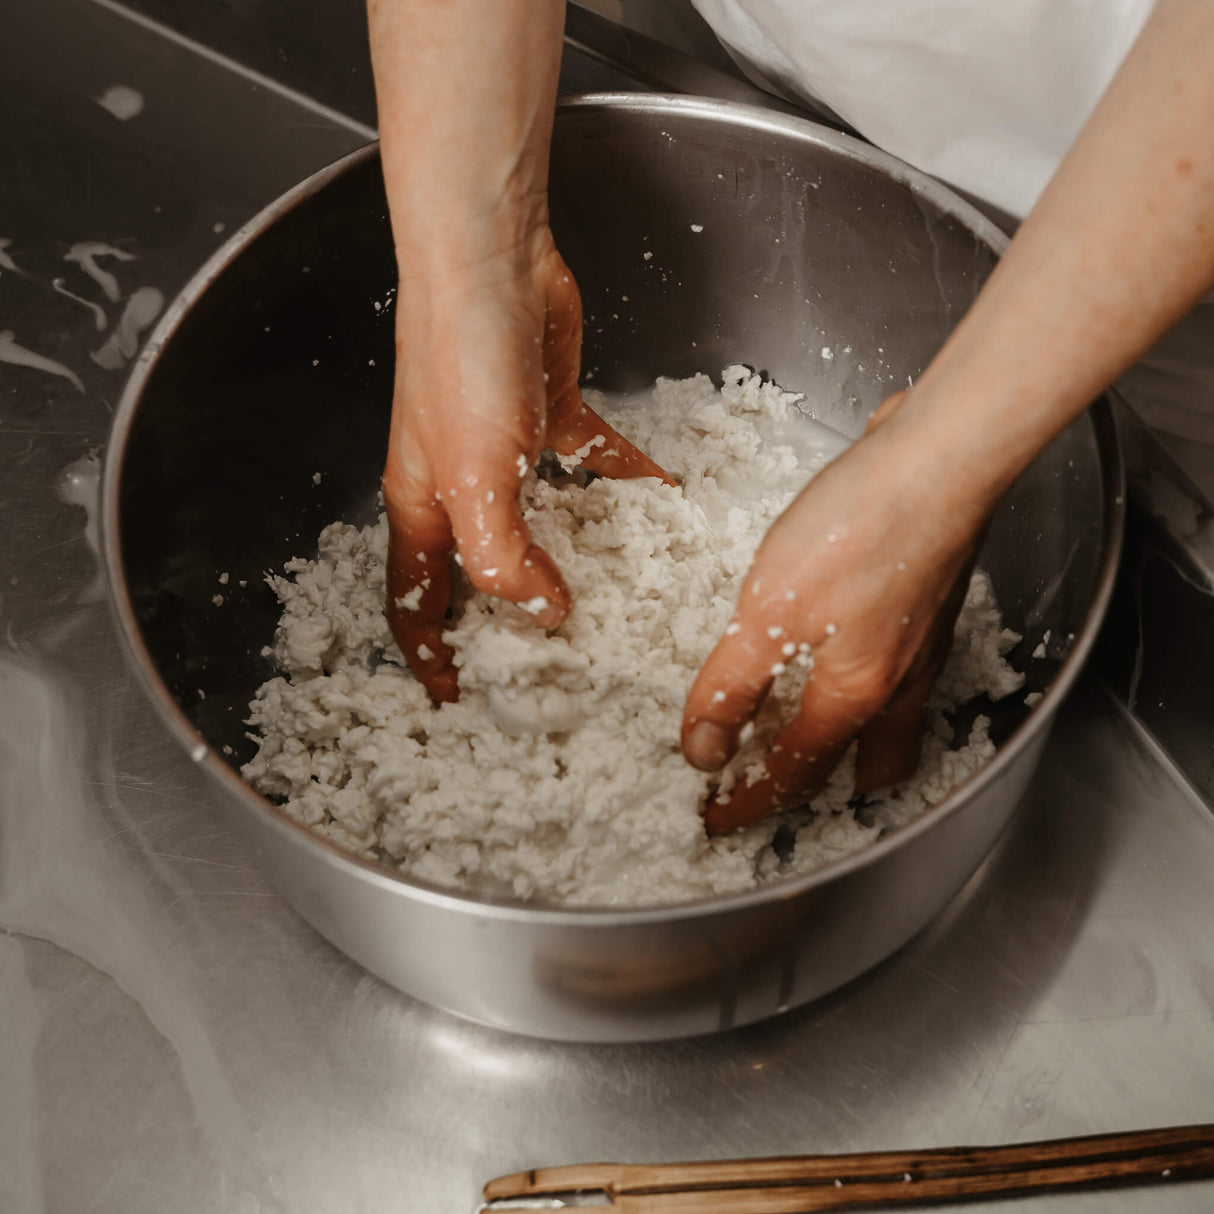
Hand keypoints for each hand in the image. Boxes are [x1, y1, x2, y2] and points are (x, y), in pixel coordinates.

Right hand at [382, 229, 669, 700]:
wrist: (490, 260)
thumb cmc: (459, 358)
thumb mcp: (475, 477)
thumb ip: (504, 556)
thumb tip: (543, 612)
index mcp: (425, 509)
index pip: (415, 601)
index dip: (430, 656)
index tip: (457, 700)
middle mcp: (461, 488)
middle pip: (479, 572)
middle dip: (505, 622)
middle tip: (550, 663)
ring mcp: (506, 451)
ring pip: (538, 527)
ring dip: (568, 564)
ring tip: (612, 601)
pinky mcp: (549, 416)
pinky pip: (590, 468)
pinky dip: (621, 490)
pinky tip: (659, 505)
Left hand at [680, 392, 988, 833]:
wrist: (939, 458)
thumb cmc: (861, 526)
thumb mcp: (769, 612)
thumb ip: (732, 685)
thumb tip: (703, 750)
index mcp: (854, 696)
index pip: (796, 774)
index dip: (750, 802)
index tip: (717, 818)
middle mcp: (899, 683)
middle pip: (870, 766)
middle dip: (826, 787)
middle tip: (778, 779)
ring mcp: (925, 646)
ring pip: (893, 723)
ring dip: (852, 739)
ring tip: (808, 724)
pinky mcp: (930, 605)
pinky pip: (901, 673)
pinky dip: (867, 686)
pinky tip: (840, 650)